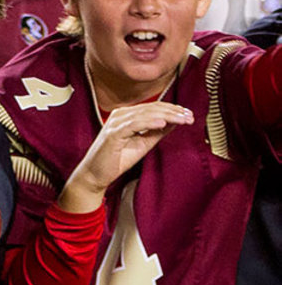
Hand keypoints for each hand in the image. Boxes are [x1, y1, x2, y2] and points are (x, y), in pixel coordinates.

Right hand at [59, 102, 192, 212]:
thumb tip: (175, 122)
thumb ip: (157, 132)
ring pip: (146, 114)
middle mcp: (120, 115)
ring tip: (182, 119)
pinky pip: (135, 124)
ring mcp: (116, 123)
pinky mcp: (113, 133)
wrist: (95, 177)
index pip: (154, 108)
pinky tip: (163, 124)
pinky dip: (150, 123)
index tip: (189, 115)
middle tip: (190, 116)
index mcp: (127, 115)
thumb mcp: (143, 144)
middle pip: (152, 108)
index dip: (173, 110)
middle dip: (174, 112)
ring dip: (167, 116)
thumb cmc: (116, 161)